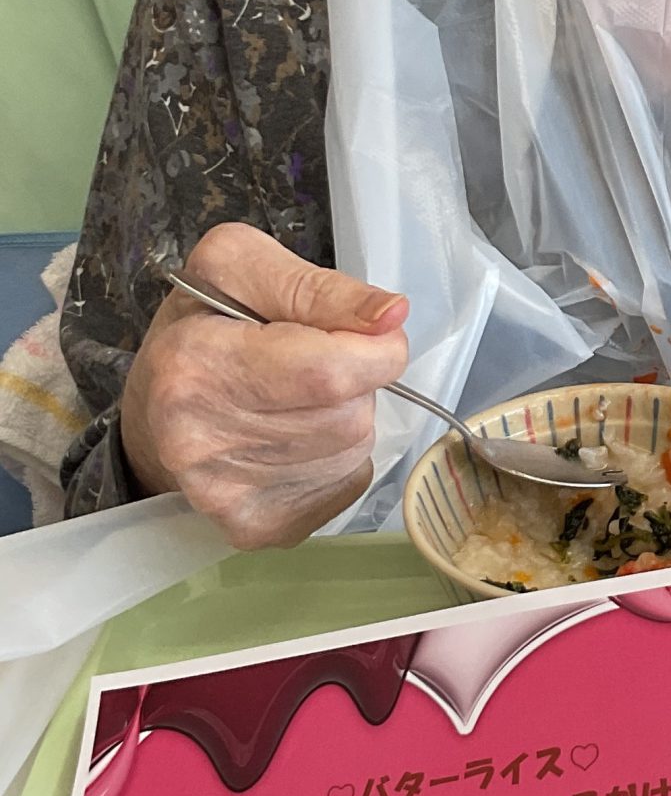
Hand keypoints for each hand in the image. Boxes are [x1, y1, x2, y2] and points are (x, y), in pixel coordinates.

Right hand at [120, 223, 409, 549]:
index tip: (361, 335)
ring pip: (353, 451)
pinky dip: (336, 457)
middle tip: (306, 366)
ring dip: (344, 418)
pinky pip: (346, 484)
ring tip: (293, 400)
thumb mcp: (239, 267)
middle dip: (352, 383)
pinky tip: (291, 439)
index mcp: (195, 365)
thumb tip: (392, 317)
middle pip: (349, 415)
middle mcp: (202, 441)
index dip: (372, 349)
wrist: (153, 413)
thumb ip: (319, 287)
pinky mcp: (254, 528)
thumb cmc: (201, 329)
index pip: (330, 372)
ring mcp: (227, 497)